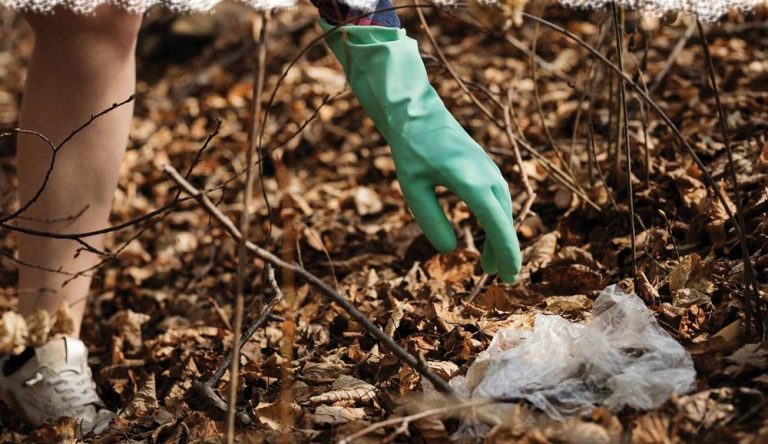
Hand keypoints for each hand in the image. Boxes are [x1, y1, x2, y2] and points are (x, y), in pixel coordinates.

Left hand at [394, 127, 520, 282]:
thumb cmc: (411, 149)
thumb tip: (451, 251)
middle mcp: (487, 175)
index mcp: (471, 181)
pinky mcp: (485, 168)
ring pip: (502, 211)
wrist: (416, 111)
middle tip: (501, 280)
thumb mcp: (413, 188)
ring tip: (489, 265)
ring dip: (499, 238)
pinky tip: (487, 233)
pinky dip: (495, 221)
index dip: (506, 254)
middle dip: (504, 251)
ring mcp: (489, 170)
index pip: (497, 225)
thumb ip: (430, 220)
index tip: (510, 277)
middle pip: (503, 221)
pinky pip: (497, 201)